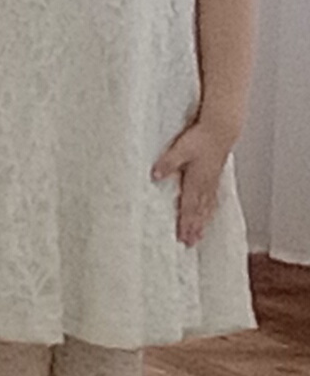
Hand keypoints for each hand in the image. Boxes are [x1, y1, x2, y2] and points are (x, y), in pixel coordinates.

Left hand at [152, 115, 239, 247]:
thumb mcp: (179, 149)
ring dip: (202, 223)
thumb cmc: (200, 138)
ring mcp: (211, 182)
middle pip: (199, 211)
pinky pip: (213, 199)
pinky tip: (210, 216)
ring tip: (199, 237)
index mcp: (196, 180)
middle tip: (190, 244)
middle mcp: (205, 185)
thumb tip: (155, 175)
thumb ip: (168, 162)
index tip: (183, 237)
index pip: (189, 206)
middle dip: (194, 228)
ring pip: (207, 208)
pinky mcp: (215, 178)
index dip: (186, 223)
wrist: (221, 130)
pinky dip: (211, 211)